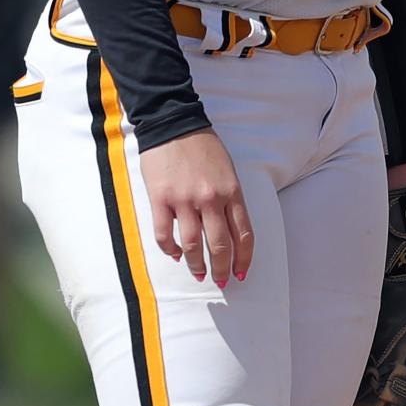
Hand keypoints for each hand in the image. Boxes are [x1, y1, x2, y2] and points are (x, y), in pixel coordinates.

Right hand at [140, 129, 253, 286]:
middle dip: (223, 268)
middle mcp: (211, 199)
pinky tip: (175, 254)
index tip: (242, 272)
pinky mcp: (161, 199)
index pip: (243, 234)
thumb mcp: (227, 170)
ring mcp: (185, 200)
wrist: (174, 124)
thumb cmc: (203, 147)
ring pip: (194, 245)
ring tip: (198, 274)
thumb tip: (228, 229)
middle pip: (220, 245)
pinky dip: (171, 249)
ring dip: (197, 265)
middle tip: (221, 281)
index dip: (244, 258)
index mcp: (232, 191)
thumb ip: (229, 198)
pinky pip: (165, 234)